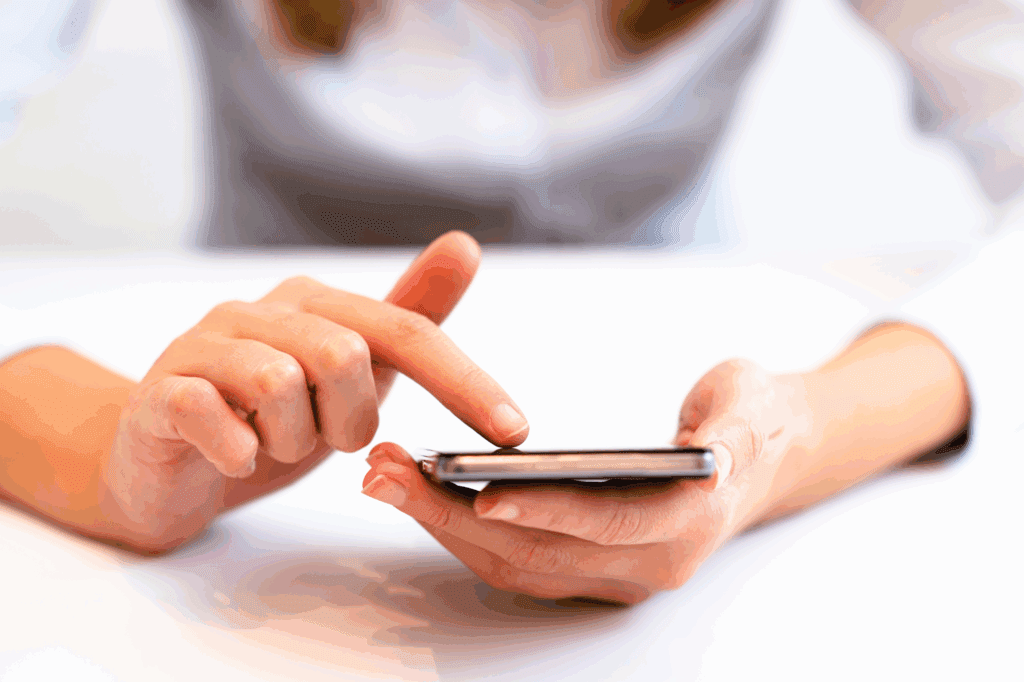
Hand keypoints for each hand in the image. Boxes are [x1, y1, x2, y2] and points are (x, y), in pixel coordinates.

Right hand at [102, 231, 528, 551]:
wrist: (169, 461)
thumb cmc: (272, 416)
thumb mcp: (355, 376)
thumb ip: (408, 319)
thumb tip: (465, 243)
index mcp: (316, 303)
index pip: (407, 331)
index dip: (464, 382)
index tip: (513, 431)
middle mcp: (261, 310)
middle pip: (345, 356)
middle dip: (352, 420)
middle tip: (329, 441)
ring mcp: (203, 345)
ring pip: (280, 383)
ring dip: (295, 440)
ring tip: (276, 445)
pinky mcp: (161, 390)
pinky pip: (211, 413)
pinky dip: (241, 451)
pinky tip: (238, 455)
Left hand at [361, 360, 811, 603]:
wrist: (766, 456)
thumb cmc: (754, 421)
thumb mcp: (750, 407)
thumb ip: (729, 433)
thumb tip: (707, 454)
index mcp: (687, 523)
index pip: (605, 525)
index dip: (543, 511)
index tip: (480, 492)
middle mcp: (650, 563)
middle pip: (539, 550)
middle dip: (456, 516)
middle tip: (390, 474)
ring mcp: (618, 573)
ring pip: (516, 563)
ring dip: (444, 525)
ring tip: (386, 477)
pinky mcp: (591, 566)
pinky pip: (517, 561)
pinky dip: (464, 531)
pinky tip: (424, 494)